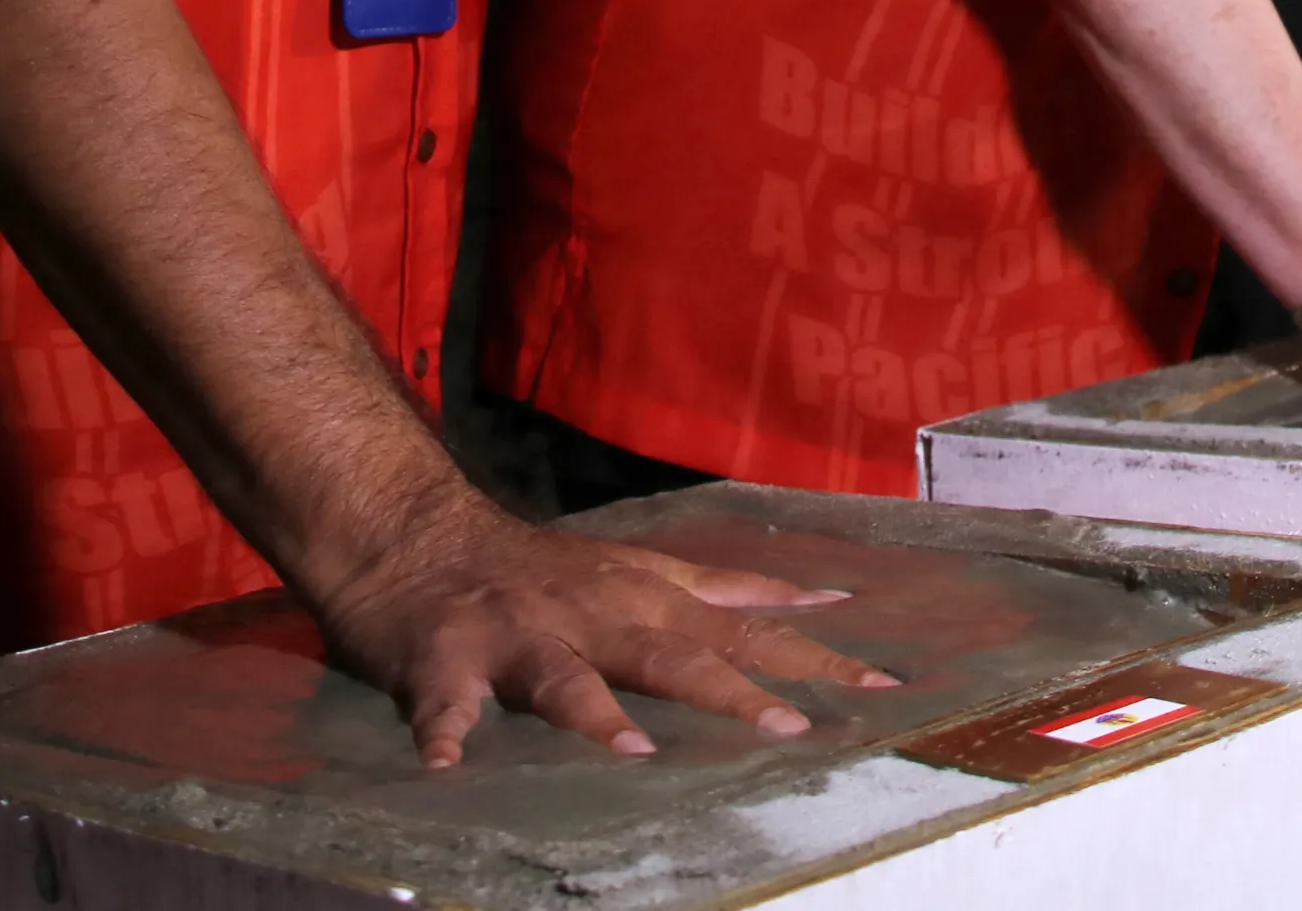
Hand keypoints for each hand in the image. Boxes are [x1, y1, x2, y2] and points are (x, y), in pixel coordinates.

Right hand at [316, 496, 898, 767]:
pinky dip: (444, 733)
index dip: (814, 656)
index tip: (884, 686)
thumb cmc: (540, 567)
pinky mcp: (444, 660)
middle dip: (734, 692)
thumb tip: (822, 600)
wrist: (417, 535)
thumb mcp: (644, 568)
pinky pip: (444, 705)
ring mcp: (520, 636)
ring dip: (597, 714)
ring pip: (566, 677)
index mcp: (644, 597)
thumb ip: (726, 590)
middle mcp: (593, 613)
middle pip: (673, 655)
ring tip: (633, 750)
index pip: (746, 628)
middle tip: (793, 727)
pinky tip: (445, 766)